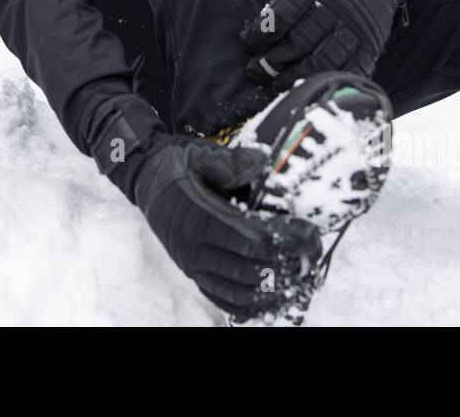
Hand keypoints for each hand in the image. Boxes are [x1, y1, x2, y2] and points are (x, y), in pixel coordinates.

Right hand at [130, 134, 323, 319]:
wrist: (145, 176)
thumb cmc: (178, 163)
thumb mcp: (204, 154)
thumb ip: (235, 162)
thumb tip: (265, 166)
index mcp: (200, 219)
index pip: (253, 242)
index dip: (287, 243)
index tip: (310, 235)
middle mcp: (195, 250)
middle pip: (252, 273)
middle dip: (289, 267)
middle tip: (313, 254)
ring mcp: (193, 266)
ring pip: (240, 294)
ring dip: (275, 291)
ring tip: (300, 277)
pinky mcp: (193, 274)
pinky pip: (224, 301)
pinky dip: (251, 305)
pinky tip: (273, 295)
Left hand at [241, 0, 398, 88]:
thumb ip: (280, 6)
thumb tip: (251, 37)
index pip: (283, 15)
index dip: (263, 33)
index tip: (251, 44)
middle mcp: (336, 9)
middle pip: (300, 42)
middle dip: (274, 61)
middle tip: (257, 71)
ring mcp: (355, 30)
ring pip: (323, 62)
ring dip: (295, 78)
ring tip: (277, 84)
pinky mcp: (370, 48)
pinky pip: (348, 71)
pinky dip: (325, 83)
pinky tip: (308, 88)